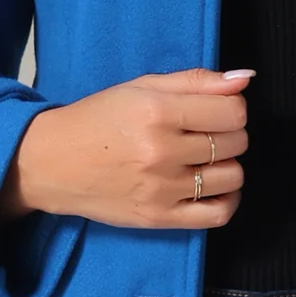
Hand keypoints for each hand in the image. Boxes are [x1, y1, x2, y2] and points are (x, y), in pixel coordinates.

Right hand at [0, 68, 255, 230]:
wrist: (50, 163)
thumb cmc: (96, 120)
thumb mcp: (141, 87)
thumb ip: (195, 81)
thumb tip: (244, 78)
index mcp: (157, 112)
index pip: (232, 111)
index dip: (232, 107)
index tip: (217, 109)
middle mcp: (161, 151)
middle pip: (235, 142)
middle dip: (229, 133)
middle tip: (206, 133)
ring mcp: (161, 188)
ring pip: (232, 176)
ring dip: (228, 165)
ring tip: (206, 159)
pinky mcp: (159, 217)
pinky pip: (218, 214)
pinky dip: (228, 200)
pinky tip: (215, 187)